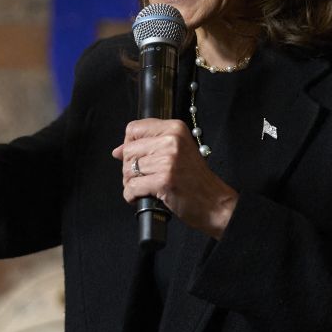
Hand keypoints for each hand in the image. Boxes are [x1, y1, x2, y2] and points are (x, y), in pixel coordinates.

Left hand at [112, 118, 238, 237]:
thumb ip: (149, 145)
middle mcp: (171, 141)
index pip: (134, 128)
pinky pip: (132, 187)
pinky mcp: (163, 181)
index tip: (138, 157)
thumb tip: (117, 151)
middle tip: (144, 177)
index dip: (129, 144)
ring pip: (128, 170)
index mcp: (175, 129)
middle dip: (130, 168)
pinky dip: (132, 196)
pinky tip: (143, 197)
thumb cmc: (195, 180)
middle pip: (128, 151)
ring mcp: (167, 161)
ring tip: (146, 188)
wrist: (215, 202)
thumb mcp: (177, 152)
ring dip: (131, 183)